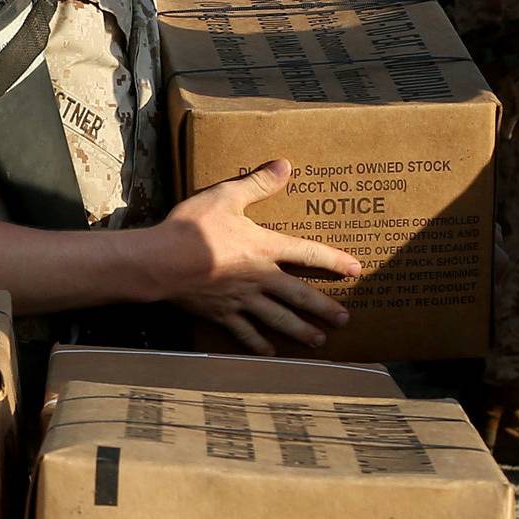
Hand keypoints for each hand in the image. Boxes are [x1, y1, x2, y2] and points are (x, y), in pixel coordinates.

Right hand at [157, 159, 360, 353]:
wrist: (162, 262)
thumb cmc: (193, 227)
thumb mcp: (227, 197)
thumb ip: (258, 183)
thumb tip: (286, 165)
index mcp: (265, 247)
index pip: (307, 253)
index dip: (334, 261)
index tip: (355, 270)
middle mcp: (260, 277)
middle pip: (299, 295)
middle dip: (323, 307)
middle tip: (344, 319)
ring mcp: (242, 300)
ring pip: (278, 319)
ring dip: (300, 330)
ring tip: (319, 341)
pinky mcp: (222, 314)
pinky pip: (245, 333)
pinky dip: (259, 345)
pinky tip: (271, 353)